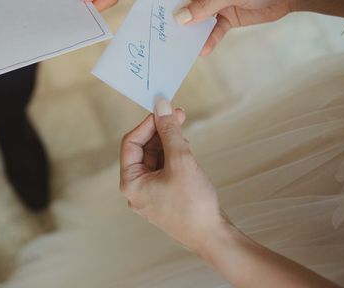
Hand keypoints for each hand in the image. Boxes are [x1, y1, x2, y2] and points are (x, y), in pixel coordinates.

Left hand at [120, 97, 224, 253]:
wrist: (213, 237)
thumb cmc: (194, 203)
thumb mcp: (181, 160)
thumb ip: (169, 131)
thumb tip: (162, 106)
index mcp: (130, 183)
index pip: (131, 143)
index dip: (147, 124)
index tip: (163, 110)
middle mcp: (136, 190)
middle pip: (143, 150)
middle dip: (160, 131)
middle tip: (177, 115)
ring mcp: (151, 194)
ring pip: (155, 158)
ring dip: (168, 142)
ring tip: (184, 133)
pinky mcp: (165, 196)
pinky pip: (164, 169)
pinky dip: (173, 156)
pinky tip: (186, 148)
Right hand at [170, 0, 300, 54]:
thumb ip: (207, 4)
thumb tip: (180, 18)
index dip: (168, 0)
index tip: (156, 18)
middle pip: (186, 4)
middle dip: (178, 20)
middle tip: (164, 37)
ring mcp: (216, 1)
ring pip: (198, 18)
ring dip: (192, 32)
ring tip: (180, 48)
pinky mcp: (226, 15)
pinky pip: (212, 28)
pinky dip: (208, 38)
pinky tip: (203, 50)